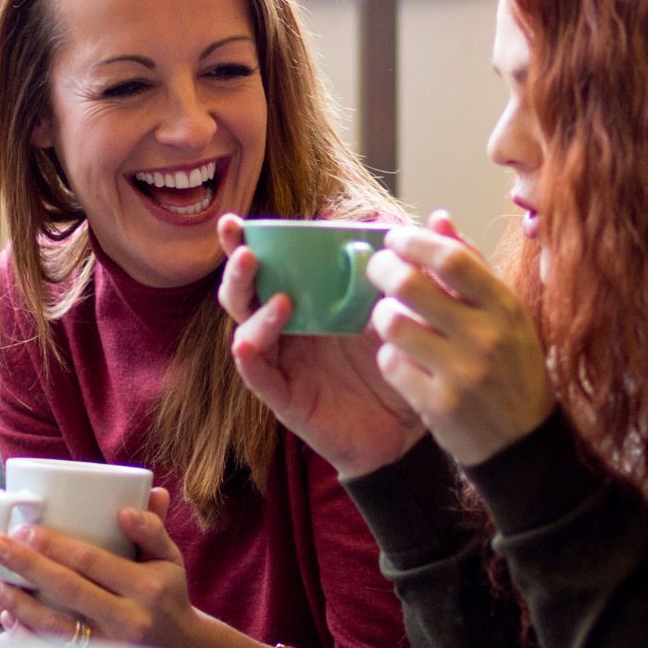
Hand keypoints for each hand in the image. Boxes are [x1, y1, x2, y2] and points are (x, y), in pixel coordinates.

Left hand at [0, 486, 296, 647]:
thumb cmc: (168, 596)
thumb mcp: (170, 559)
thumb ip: (152, 529)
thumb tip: (127, 507)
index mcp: (146, 587)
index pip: (92, 562)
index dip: (54, 546)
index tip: (24, 530)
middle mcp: (130, 620)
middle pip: (68, 590)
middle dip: (26, 566)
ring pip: (54, 626)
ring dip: (16, 604)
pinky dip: (24, 643)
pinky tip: (1, 626)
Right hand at [216, 213, 425, 477]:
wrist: (410, 427)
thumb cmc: (401, 364)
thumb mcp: (406, 310)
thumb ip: (402, 268)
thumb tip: (405, 220)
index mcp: (309, 302)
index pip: (272, 266)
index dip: (249, 243)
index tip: (238, 221)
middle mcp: (288, 329)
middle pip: (245, 292)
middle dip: (237, 267)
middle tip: (243, 245)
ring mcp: (283, 362)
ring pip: (244, 327)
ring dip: (249, 305)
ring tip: (274, 292)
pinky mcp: (284, 396)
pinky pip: (256, 373)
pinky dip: (251, 352)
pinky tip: (254, 339)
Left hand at [366, 210, 554, 466]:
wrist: (522, 444)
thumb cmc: (511, 368)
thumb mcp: (506, 315)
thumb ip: (472, 266)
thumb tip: (438, 218)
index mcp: (504, 308)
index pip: (452, 258)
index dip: (414, 241)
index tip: (394, 238)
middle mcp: (486, 337)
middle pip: (412, 284)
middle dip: (382, 269)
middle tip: (375, 268)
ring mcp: (462, 373)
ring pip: (393, 324)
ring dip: (382, 316)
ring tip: (388, 317)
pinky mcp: (439, 406)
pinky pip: (391, 365)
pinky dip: (389, 358)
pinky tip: (401, 359)